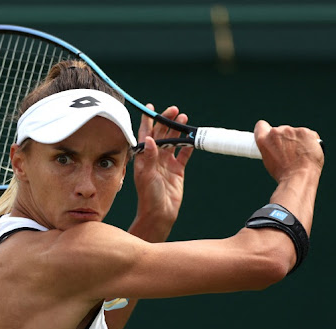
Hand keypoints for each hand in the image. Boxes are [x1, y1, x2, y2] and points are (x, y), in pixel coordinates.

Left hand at [132, 104, 193, 235]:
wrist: (160, 213)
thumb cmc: (148, 196)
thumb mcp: (147, 175)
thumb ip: (150, 157)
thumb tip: (150, 138)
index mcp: (143, 158)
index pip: (145, 135)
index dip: (147, 121)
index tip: (150, 108)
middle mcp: (154, 158)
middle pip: (161, 134)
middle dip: (167, 121)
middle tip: (174, 110)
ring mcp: (166, 164)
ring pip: (173, 142)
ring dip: (178, 130)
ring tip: (184, 118)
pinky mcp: (177, 170)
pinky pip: (184, 154)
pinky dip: (188, 146)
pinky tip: (193, 138)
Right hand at [254, 120, 323, 183]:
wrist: (299, 177)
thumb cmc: (284, 174)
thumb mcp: (269, 161)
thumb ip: (270, 148)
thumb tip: (277, 145)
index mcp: (264, 139)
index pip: (261, 126)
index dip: (266, 130)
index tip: (271, 136)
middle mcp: (276, 132)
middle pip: (281, 130)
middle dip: (285, 138)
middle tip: (290, 152)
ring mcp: (292, 131)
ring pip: (295, 133)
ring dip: (298, 140)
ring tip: (300, 155)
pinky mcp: (306, 132)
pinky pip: (308, 135)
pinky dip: (309, 142)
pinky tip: (308, 152)